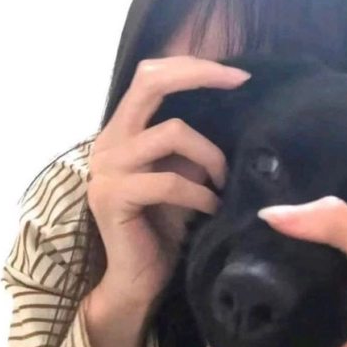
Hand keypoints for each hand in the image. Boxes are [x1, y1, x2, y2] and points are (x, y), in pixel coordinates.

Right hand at [86, 55, 250, 309]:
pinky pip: (169, 182)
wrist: (137, 279)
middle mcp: (109, 141)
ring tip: (223, 182)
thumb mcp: (184, 174)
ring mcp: (106, 168)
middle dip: (200, 75)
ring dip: (211, 156)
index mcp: (123, 130)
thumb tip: (232, 111)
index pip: (152, 76)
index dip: (194, 67)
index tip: (239, 75)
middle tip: (239, 82)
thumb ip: (193, 144)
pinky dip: (200, 194)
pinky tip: (212, 208)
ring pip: (171, 133)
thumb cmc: (165, 225)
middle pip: (150, 82)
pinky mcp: (111, 197)